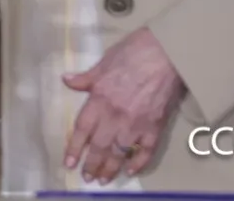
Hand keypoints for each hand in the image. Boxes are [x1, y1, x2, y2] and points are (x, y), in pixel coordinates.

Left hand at [63, 28, 184, 182]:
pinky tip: (130, 171)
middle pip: (100, 146)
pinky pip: (146, 150)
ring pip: (120, 152)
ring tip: (103, 180)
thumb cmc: (133, 52)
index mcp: (100, 99)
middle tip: (87, 177)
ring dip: (110, 168)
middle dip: (92, 164)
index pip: (82, 129)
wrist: (166, 53)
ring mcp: (137, 123)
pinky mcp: (156, 126)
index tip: (69, 162)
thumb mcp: (104, 62)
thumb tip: (66, 80)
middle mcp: (116, 115)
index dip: (74, 147)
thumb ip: (86, 78)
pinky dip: (138, 163)